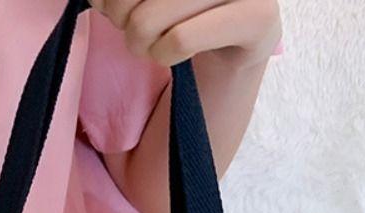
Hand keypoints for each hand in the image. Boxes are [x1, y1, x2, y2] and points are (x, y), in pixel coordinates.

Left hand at [91, 0, 281, 69]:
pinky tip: (170, 54)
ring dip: (140, 43)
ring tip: (149, 45)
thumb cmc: (183, 9)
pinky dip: (163, 55)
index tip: (106, 5)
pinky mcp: (258, 19)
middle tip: (130, 29)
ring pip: (151, 18)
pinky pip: (180, 40)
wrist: (235, 44)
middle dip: (120, 17)